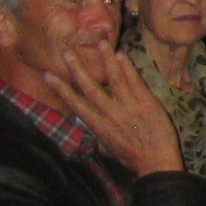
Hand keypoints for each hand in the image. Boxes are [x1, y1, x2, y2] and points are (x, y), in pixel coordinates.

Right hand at [46, 46, 183, 176]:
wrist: (156, 162)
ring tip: (100, 43)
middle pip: (91, 88)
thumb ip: (99, 134)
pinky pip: (135, 82)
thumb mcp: (108, 149)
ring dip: (106, 60)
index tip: (49, 76)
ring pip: (115, 79)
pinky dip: (128, 68)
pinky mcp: (147, 103)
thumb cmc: (132, 157)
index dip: (61, 89)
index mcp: (98, 127)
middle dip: (79, 69)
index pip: (76, 104)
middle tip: (69, 53)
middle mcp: (111, 115)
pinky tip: (120, 56)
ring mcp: (129, 107)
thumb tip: (90, 125)